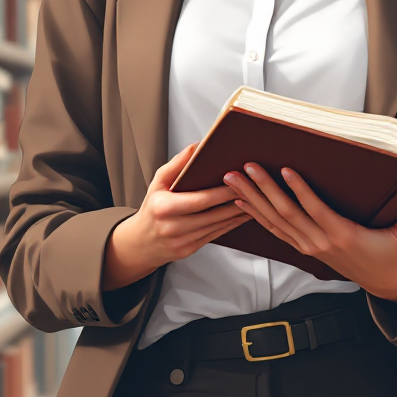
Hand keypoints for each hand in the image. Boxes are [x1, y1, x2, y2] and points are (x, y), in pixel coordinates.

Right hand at [103, 144, 250, 290]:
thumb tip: (196, 146)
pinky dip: (231, 224)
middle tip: (254, 188)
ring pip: (218, 226)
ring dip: (238, 214)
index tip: (238, 180)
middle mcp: (174, 227)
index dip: (222, 191)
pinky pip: (216, 235)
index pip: (200, 200)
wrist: (141, 243)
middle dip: (236, 201)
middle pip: (213, 214)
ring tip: (255, 200)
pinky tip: (242, 215)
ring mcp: (183, 241)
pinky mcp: (190, 250)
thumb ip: (177, 164)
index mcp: (165, 208)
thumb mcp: (158, 182)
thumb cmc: (152, 208)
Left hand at [225, 164, 396, 305]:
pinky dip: (255, 215)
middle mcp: (320, 241)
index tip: (284, 170)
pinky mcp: (304, 247)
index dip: (299, 190)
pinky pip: (274, 230)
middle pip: (286, 213)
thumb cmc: (394, 253)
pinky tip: (241, 201)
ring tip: (232, 179)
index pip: (315, 209)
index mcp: (343, 234)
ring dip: (251, 199)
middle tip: (244, 167)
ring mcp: (309, 246)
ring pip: (274, 220)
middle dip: (262, 189)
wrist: (385, 283)